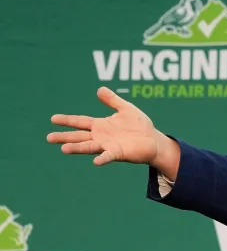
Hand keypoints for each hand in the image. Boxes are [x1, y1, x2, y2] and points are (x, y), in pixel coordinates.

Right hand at [46, 87, 177, 173]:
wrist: (153, 140)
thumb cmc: (139, 126)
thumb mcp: (126, 109)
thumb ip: (113, 100)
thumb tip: (99, 89)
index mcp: (101, 125)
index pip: (80, 121)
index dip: (67, 120)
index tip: (52, 119)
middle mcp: (101, 137)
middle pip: (79, 136)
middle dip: (65, 137)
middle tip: (49, 138)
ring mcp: (108, 146)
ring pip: (89, 147)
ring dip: (77, 148)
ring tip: (64, 149)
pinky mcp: (119, 153)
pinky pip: (108, 156)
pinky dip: (102, 158)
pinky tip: (95, 161)